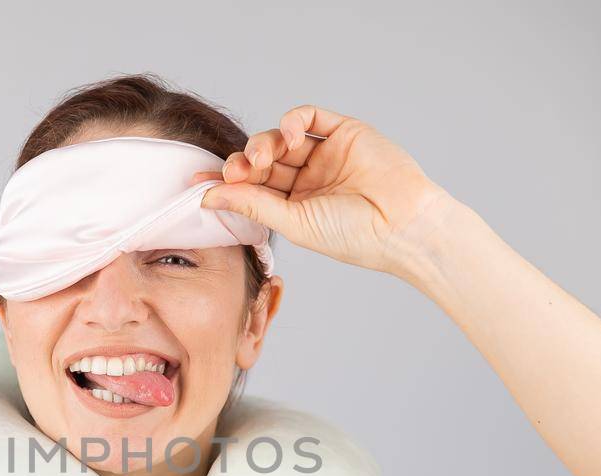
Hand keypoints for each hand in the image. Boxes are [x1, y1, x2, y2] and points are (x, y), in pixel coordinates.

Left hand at [196, 105, 454, 277]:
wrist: (404, 224)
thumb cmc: (355, 235)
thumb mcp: (295, 223)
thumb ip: (252, 205)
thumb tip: (208, 198)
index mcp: (293, 206)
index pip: (250, 188)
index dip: (224, 183)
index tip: (196, 183)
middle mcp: (306, 178)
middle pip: (261, 161)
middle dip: (243, 163)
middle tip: (235, 170)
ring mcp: (324, 154)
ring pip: (280, 138)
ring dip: (264, 143)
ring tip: (262, 157)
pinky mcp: (343, 131)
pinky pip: (309, 116)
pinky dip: (293, 120)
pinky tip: (290, 135)